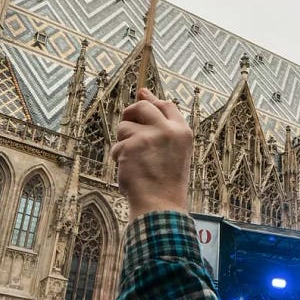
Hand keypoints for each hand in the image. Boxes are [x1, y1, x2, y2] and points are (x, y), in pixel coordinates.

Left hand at [111, 88, 191, 217]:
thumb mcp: (175, 152)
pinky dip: (118, 158)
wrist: (160, 205)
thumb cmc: (166, 183)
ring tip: (133, 161)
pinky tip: (129, 171)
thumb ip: (163, 127)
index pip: (166, 105)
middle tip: (127, 127)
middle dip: (130, 113)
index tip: (141, 93)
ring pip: (125, 126)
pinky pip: (117, 145)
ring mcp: (149, 136)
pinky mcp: (131, 145)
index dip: (151, 99)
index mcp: (183, 132)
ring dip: (123, 142)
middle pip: (142, 107)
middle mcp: (168, 130)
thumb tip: (143, 95)